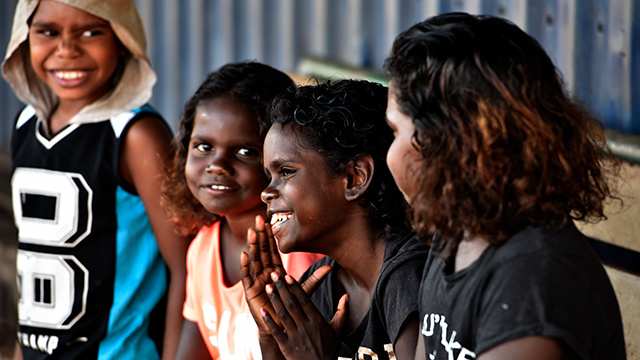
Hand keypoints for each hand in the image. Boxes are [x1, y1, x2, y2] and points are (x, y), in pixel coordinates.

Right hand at [241, 215, 330, 332]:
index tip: (270, 221)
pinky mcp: (250, 292)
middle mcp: (264, 273)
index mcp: (276, 271)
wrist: (283, 328)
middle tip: (259, 218)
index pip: (272, 250)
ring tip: (252, 231)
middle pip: (261, 251)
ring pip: (254, 260)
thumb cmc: (291, 309)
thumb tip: (329, 267)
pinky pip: (247, 276)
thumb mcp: (303, 291)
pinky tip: (244, 254)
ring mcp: (256, 281)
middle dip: (260, 235)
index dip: (270, 236)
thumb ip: (314, 278)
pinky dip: (245, 265)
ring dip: (252, 245)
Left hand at [261, 272, 347, 359]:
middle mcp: (305, 326)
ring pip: (283, 315)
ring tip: (268, 287)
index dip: (295, 287)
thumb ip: (342, 311)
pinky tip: (263, 310)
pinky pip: (276, 331)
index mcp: (317, 320)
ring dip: (275, 300)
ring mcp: (295, 337)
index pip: (304, 300)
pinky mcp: (287, 347)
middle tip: (273, 274)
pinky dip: (269, 321)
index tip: (288, 275)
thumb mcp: (338, 330)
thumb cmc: (329, 350)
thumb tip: (347, 295)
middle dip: (282, 288)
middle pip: (292, 304)